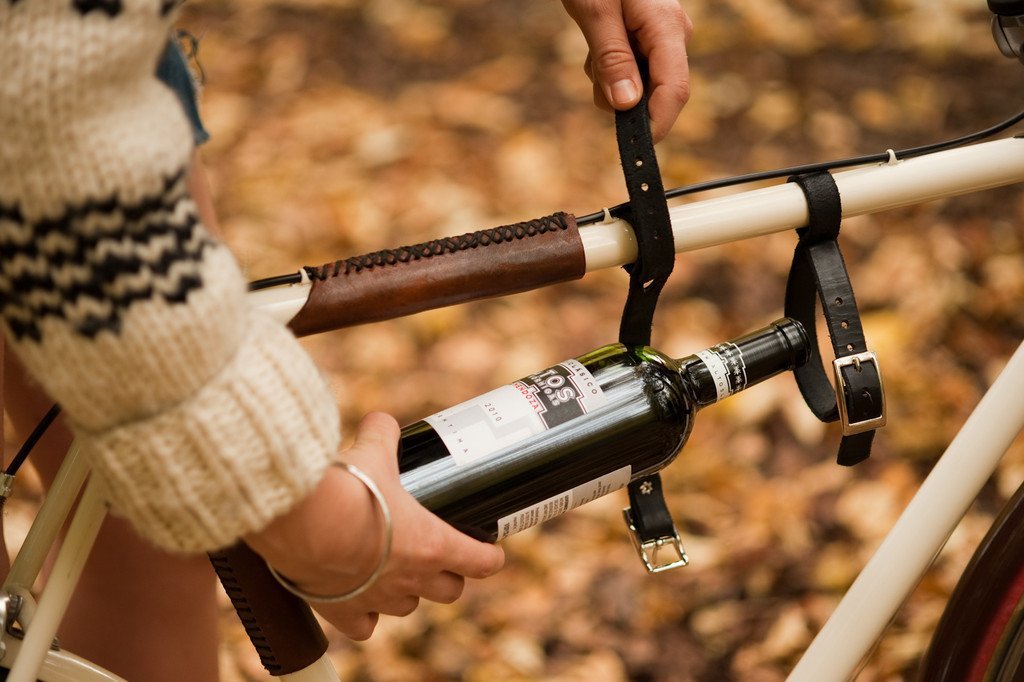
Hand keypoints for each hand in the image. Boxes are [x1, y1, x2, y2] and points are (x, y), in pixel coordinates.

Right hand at [245, 412, 504, 639]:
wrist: (304, 524)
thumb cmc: (349, 490)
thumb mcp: (373, 452)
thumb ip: (383, 435)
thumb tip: (382, 422)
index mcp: (433, 544)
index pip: (481, 562)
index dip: (489, 556)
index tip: (491, 551)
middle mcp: (412, 578)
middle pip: (449, 591)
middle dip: (449, 576)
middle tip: (440, 557)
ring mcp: (379, 599)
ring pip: (408, 608)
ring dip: (408, 593)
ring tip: (396, 572)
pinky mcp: (344, 611)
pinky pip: (364, 627)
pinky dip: (364, 618)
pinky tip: (359, 603)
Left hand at [561, 0, 692, 141]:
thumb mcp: (596, 12)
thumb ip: (612, 58)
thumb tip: (626, 104)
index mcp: (667, 27)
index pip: (674, 90)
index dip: (656, 124)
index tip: (631, 147)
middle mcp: (672, 36)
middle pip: (655, 93)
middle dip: (618, 96)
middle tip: (593, 67)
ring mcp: (662, 40)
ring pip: (638, 86)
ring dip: (608, 79)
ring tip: (593, 45)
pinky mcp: (649, 43)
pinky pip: (630, 72)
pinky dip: (608, 67)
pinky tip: (598, 41)